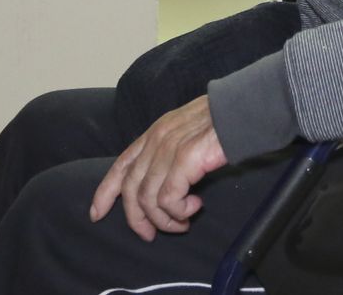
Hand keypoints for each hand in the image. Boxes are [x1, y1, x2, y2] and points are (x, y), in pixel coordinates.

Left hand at [90, 95, 225, 240]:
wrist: (245, 108)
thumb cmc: (224, 120)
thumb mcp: (188, 131)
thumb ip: (172, 150)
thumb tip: (167, 183)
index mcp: (155, 132)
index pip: (121, 164)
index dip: (105, 191)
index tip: (97, 213)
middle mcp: (156, 140)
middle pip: (131, 189)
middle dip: (137, 218)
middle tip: (151, 234)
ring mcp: (168, 149)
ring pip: (148, 199)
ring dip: (165, 219)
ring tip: (184, 221)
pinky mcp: (184, 160)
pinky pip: (168, 199)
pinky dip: (179, 211)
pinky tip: (194, 207)